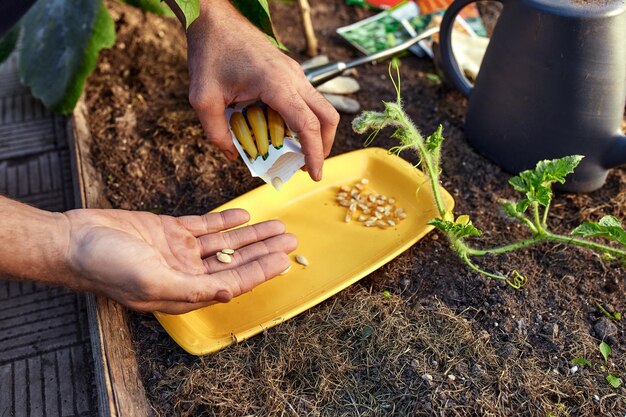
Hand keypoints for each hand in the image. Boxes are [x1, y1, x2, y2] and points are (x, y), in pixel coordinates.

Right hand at [62, 208, 296, 313]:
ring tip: (276, 226)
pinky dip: (225, 221)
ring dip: (251, 235)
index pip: (233, 282)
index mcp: (184, 291)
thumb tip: (229, 293)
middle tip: (291, 239)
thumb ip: (193, 288)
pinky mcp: (169, 230)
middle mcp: (186, 273)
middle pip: (236, 263)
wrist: (74, 239)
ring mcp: (178, 251)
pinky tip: (243, 215)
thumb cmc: (107, 265)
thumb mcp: (153, 280)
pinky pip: (204, 226)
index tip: (285, 260)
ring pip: (225, 244)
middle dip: (264, 251)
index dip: (261, 272)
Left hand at [185, 0, 338, 180]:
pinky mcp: (289, 71)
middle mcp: (294, 78)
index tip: (315, 174)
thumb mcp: (202, 99)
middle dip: (323, 146)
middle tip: (307, 166)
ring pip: (320, 107)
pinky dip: (301, 119)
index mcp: (278, 85)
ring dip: (313, 132)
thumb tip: (232, 155)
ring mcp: (294, 73)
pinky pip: (305, 99)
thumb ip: (216, 132)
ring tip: (293, 151)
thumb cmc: (210, 53)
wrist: (214, 19)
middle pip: (327, 117)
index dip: (315, 154)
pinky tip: (280, 129)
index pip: (308, 125)